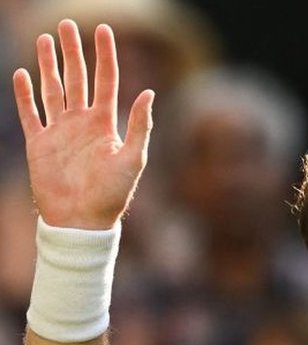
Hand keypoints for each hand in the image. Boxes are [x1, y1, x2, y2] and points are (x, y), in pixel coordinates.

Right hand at [12, 20, 153, 229]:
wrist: (82, 220)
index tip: (103, 29)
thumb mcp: (133, 159)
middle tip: (66, 24)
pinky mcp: (39, 144)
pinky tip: (22, 73)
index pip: (105, 79)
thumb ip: (139, 126)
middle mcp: (82, 122)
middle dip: (72, 51)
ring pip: (53, 89)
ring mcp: (59, 131)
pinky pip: (30, 113)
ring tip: (44, 39)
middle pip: (76, 77)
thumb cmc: (112, 194)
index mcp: (105, 123)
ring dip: (49, 64)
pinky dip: (24, 93)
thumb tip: (148, 93)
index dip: (105, 54)